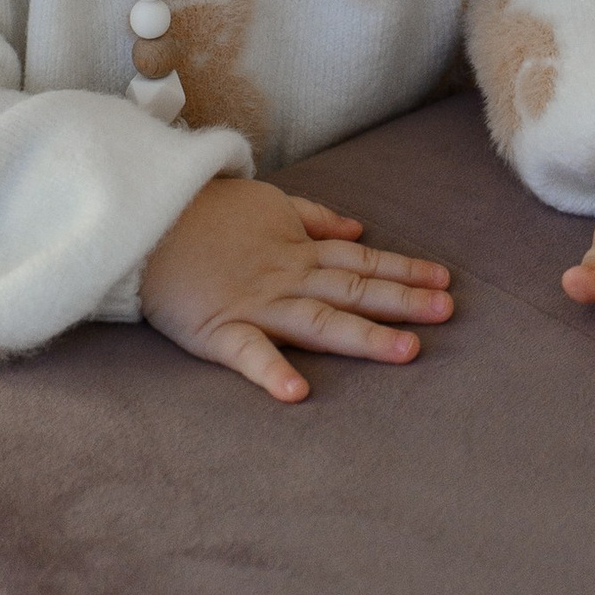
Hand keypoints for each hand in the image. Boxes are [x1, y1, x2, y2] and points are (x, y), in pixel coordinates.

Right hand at [140, 175, 453, 405]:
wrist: (146, 219)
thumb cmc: (207, 213)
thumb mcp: (268, 202)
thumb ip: (314, 219)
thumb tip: (359, 229)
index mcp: (297, 251)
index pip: (361, 261)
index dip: (404, 270)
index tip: (445, 280)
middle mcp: (286, 277)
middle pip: (353, 289)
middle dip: (403, 301)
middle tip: (448, 312)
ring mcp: (255, 304)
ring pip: (319, 321)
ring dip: (364, 335)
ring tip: (406, 352)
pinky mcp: (218, 330)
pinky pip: (248, 353)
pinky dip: (271, 370)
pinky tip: (297, 392)